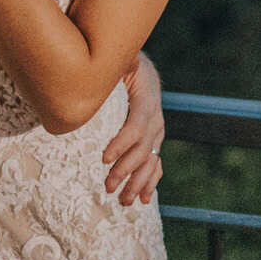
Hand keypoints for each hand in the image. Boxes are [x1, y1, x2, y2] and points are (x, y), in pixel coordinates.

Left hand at [102, 53, 163, 205]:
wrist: (144, 73)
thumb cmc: (127, 67)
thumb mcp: (124, 62)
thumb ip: (120, 65)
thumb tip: (114, 59)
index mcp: (146, 102)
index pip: (136, 127)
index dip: (121, 144)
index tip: (104, 158)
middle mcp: (155, 121)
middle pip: (142, 150)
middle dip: (126, 170)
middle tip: (108, 186)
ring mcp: (156, 134)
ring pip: (150, 162)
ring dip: (137, 183)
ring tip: (124, 200)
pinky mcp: (154, 142)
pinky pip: (156, 165)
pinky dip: (151, 183)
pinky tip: (144, 199)